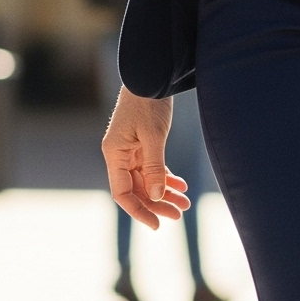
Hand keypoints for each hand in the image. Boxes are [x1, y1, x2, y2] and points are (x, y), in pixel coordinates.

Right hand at [102, 88, 189, 229]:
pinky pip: (153, 168)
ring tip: (185, 204)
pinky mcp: (143, 144)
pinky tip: (181, 186)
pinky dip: (166, 177)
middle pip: (137, 189)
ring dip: (165, 192)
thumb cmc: (149, 103)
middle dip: (157, 204)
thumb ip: (155, 167)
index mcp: (114, 154)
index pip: (122, 193)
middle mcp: (119, 155)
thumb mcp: (154, 136)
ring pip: (147, 180)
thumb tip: (157, 197)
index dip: (138, 211)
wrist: (153, 76)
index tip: (157, 224)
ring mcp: (131, 150)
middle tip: (179, 214)